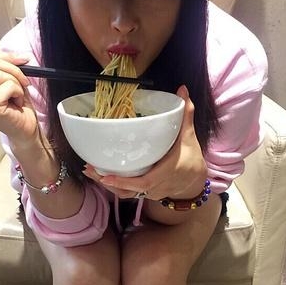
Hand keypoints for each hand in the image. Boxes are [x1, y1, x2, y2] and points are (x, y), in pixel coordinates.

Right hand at [0, 29, 38, 146]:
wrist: (24, 127)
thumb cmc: (15, 103)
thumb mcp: (5, 74)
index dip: (8, 57)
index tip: (22, 62)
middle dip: (14, 70)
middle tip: (22, 82)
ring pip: (1, 74)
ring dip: (16, 84)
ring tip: (15, 96)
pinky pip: (7, 86)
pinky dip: (18, 92)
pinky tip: (15, 103)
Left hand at [83, 85, 206, 200]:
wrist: (195, 182)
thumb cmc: (191, 159)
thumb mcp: (189, 137)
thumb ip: (185, 114)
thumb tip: (183, 90)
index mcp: (165, 173)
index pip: (143, 182)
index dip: (124, 182)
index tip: (107, 176)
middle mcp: (155, 186)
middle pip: (128, 190)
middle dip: (108, 181)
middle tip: (90, 169)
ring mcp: (150, 192)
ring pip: (125, 193)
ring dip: (107, 184)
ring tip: (90, 171)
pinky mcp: (145, 194)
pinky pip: (128, 193)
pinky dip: (114, 186)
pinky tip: (100, 175)